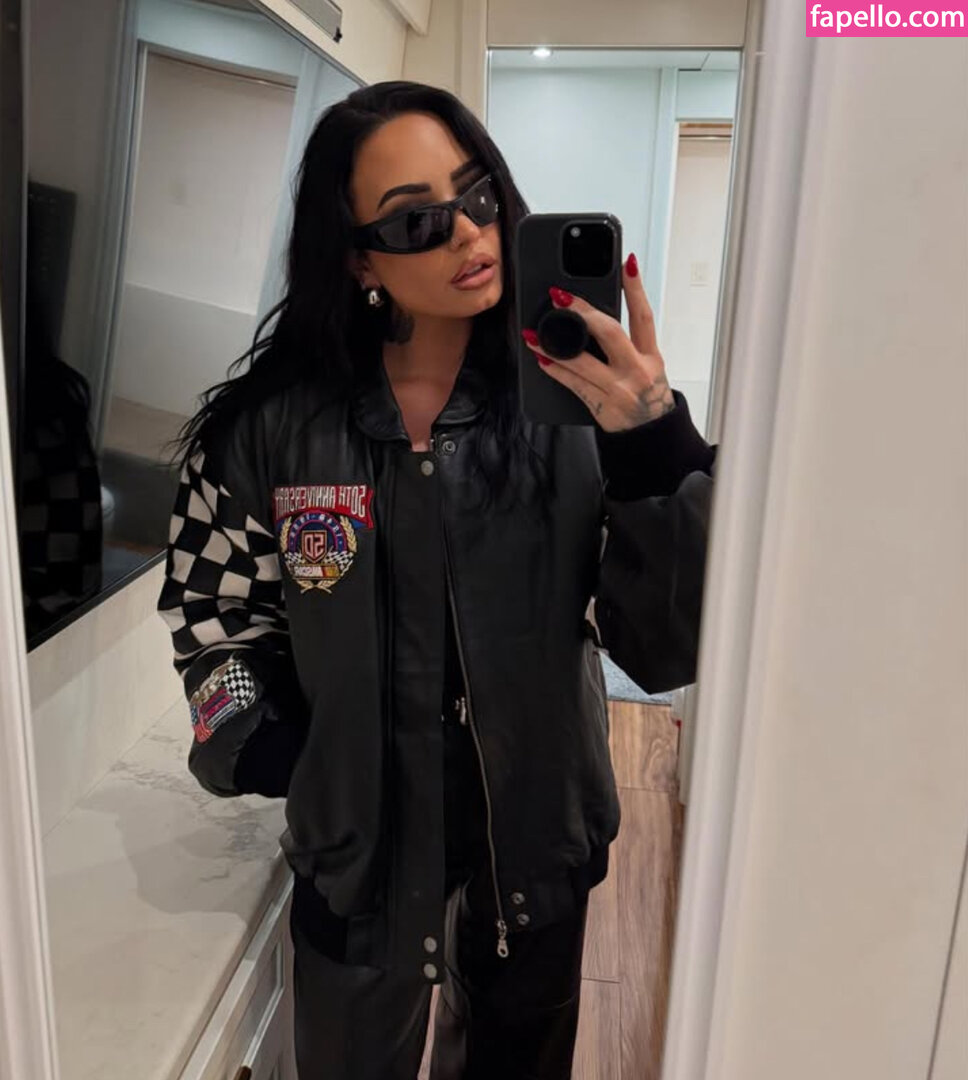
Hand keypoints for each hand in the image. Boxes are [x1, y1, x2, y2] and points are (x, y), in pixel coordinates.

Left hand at [521, 253, 674, 431]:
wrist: (650, 436)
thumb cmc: (646, 399)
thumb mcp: (648, 368)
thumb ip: (628, 346)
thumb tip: (594, 320)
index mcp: (651, 356)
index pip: (644, 316)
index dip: (635, 288)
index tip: (626, 263)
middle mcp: (637, 370)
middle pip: (610, 333)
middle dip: (583, 312)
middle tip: (561, 296)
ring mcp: (619, 389)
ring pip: (582, 361)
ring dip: (553, 346)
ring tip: (534, 334)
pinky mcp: (602, 406)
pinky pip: (573, 384)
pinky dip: (554, 370)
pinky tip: (540, 359)